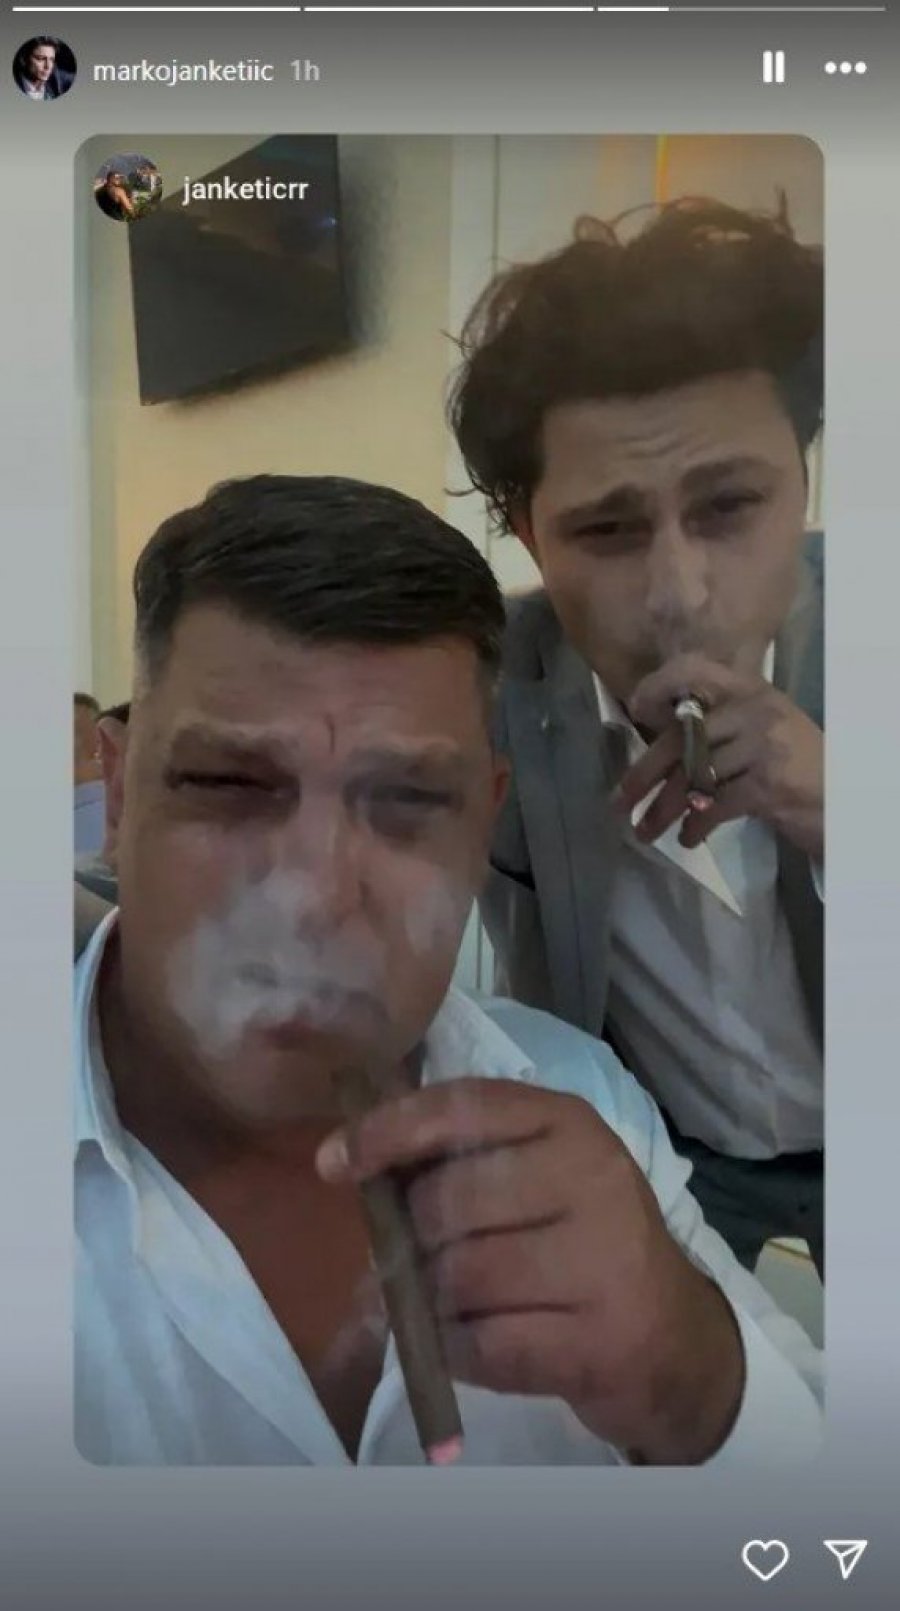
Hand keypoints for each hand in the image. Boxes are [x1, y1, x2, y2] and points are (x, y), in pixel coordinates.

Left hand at [316, 1077, 744, 1463]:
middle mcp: (593, 1177)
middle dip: (413, 1241)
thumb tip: (348, 1159)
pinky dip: (456, 1351)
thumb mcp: (538, 1175)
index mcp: (569, 1122)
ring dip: (433, 1301)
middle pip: (447, 1202)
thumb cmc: (581, 1244)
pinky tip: (475, 1344)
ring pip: (458, 1278)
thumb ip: (459, 1157)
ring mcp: (602, 1260)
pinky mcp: (598, 1340)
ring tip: (456, 1305)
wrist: (674, 1338)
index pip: (461, 1107)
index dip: (388, 1132)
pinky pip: (481, 1345)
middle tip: (424, 1261)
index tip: (334, 1163)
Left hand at [617, 653, 823, 858]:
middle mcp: (754, 708)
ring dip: (663, 811)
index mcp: (748, 688)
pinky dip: (697, 826)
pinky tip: (689, 838)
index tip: (637, 712)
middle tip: (619, 803)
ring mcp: (763, 744)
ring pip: (693, 778)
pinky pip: (715, 805)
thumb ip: (716, 727)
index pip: (693, 670)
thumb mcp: (759, 730)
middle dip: (644, 776)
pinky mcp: (768, 783)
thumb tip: (654, 744)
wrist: (843, 798)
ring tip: (646, 832)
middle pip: (682, 739)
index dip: (658, 687)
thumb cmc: (794, 765)